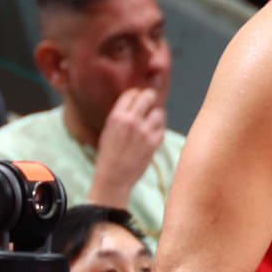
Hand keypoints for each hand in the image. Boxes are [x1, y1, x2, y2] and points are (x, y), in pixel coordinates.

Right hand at [91, 82, 167, 201]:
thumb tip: (138, 101)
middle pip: (149, 96)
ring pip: (159, 112)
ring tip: (150, 124)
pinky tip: (151, 137)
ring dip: (156, 117)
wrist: (113, 178)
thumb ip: (122, 115)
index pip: (132, 93)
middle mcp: (131, 120)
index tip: (139, 99)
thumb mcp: (109, 130)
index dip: (137, 94)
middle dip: (151, 98)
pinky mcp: (153, 143)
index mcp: (116, 116)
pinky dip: (158, 131)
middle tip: (151, 104)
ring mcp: (144, 131)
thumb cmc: (109, 154)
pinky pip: (162, 129)